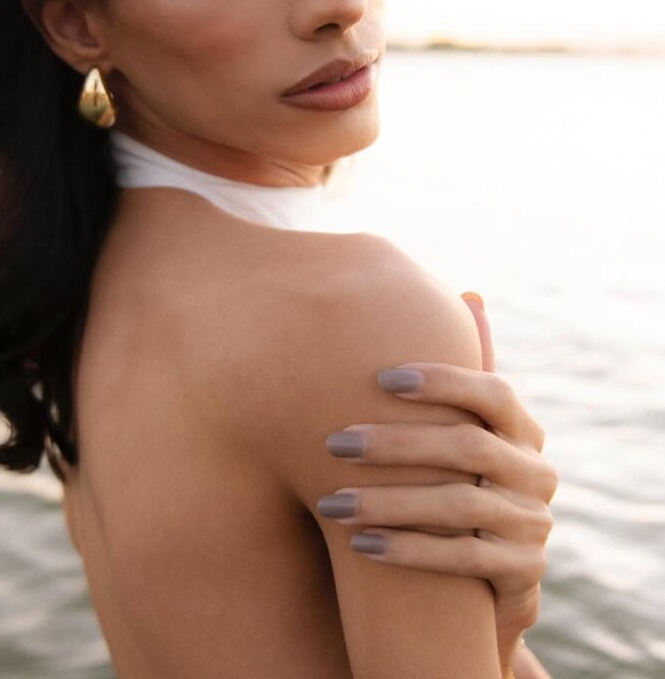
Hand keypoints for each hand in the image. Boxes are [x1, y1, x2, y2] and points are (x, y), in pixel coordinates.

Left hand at [318, 292, 556, 676]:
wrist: (481, 578)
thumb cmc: (453, 482)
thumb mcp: (459, 430)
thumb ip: (458, 376)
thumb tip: (472, 291)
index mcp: (523, 429)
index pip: (493, 392)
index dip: (442, 381)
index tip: (381, 378)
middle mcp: (537, 472)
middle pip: (467, 447)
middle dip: (395, 443)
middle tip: (333, 442)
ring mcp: (534, 523)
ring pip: (460, 504)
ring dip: (389, 502)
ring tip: (332, 503)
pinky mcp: (523, 571)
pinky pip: (464, 558)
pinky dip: (410, 549)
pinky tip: (360, 546)